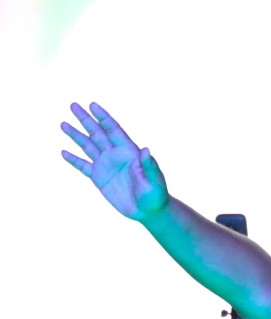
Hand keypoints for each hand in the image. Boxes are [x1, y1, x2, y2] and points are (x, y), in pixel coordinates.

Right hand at [61, 102, 168, 220]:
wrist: (148, 211)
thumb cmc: (156, 194)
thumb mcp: (154, 180)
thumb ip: (149, 165)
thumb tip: (146, 150)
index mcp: (129, 151)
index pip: (114, 130)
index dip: (103, 117)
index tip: (92, 105)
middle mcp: (115, 154)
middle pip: (97, 133)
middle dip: (85, 119)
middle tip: (73, 105)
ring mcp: (106, 165)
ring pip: (88, 146)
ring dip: (76, 135)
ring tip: (63, 124)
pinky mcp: (99, 177)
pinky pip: (83, 167)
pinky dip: (74, 160)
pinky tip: (64, 152)